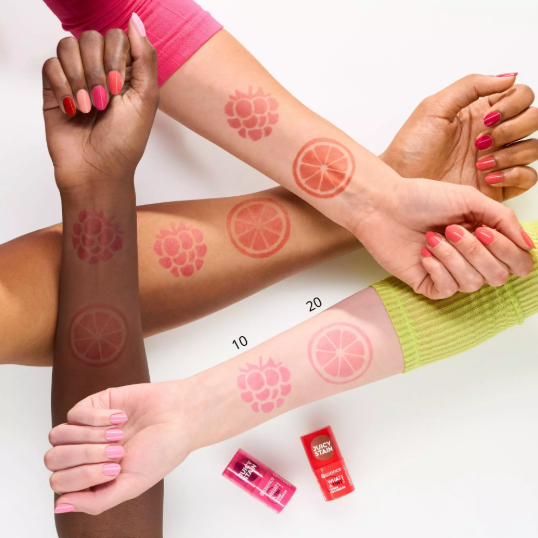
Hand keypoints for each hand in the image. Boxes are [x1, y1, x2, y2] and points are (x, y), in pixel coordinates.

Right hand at [42, 16, 158, 192]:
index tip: (118, 88)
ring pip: (67, 47)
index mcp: (125, 72)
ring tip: (88, 109)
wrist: (97, 171)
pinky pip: (49, 65)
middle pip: (90, 37)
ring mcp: (76, 78)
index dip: (115, 56)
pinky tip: (72, 108)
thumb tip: (135, 20)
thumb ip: (144, 57)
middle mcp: (100, 71)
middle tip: (104, 102)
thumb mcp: (146, 99)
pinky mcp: (54, 89)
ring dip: (79, 79)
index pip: (116, 37)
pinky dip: (61, 87)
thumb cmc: (124, 142)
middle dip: (96, 70)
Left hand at [46, 382, 191, 514]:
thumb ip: (96, 501)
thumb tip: (59, 506)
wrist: (180, 415)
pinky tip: (120, 418)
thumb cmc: (162, 450)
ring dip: (91, 436)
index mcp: (91, 477)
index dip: (83, 476)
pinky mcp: (94, 405)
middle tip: (118, 450)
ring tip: (120, 434)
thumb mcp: (132, 485)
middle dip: (87, 455)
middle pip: (54, 459)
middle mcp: (85, 453)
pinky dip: (98, 417)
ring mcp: (87, 428)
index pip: (60, 482)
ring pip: (59, 436)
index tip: (115, 468)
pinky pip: (75, 414)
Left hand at [353, 177, 533, 298]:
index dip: (508, 251)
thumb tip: (528, 245)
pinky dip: (438, 269)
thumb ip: (503, 219)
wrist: (383, 205)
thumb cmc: (420, 197)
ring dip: (453, 257)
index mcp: (485, 236)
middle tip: (451, 229)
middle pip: (498, 275)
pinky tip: (424, 253)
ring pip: (473, 283)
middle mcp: (471, 257)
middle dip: (475, 251)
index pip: (518, 261)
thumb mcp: (468, 198)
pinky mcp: (427, 283)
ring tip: (433, 236)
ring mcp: (449, 272)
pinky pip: (447, 290)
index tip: (484, 230)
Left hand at [381, 74, 537, 200]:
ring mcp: (496, 160)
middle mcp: (493, 135)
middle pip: (533, 119)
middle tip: (482, 140)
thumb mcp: (434, 108)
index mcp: (481, 113)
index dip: (515, 103)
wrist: (399, 185)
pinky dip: (515, 174)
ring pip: (532, 148)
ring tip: (480, 163)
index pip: (520, 96)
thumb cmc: (410, 149)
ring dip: (512, 153)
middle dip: (514, 128)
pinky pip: (527, 177)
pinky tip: (489, 176)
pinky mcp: (496, 186)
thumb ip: (470, 86)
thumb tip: (508, 77)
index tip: (490, 116)